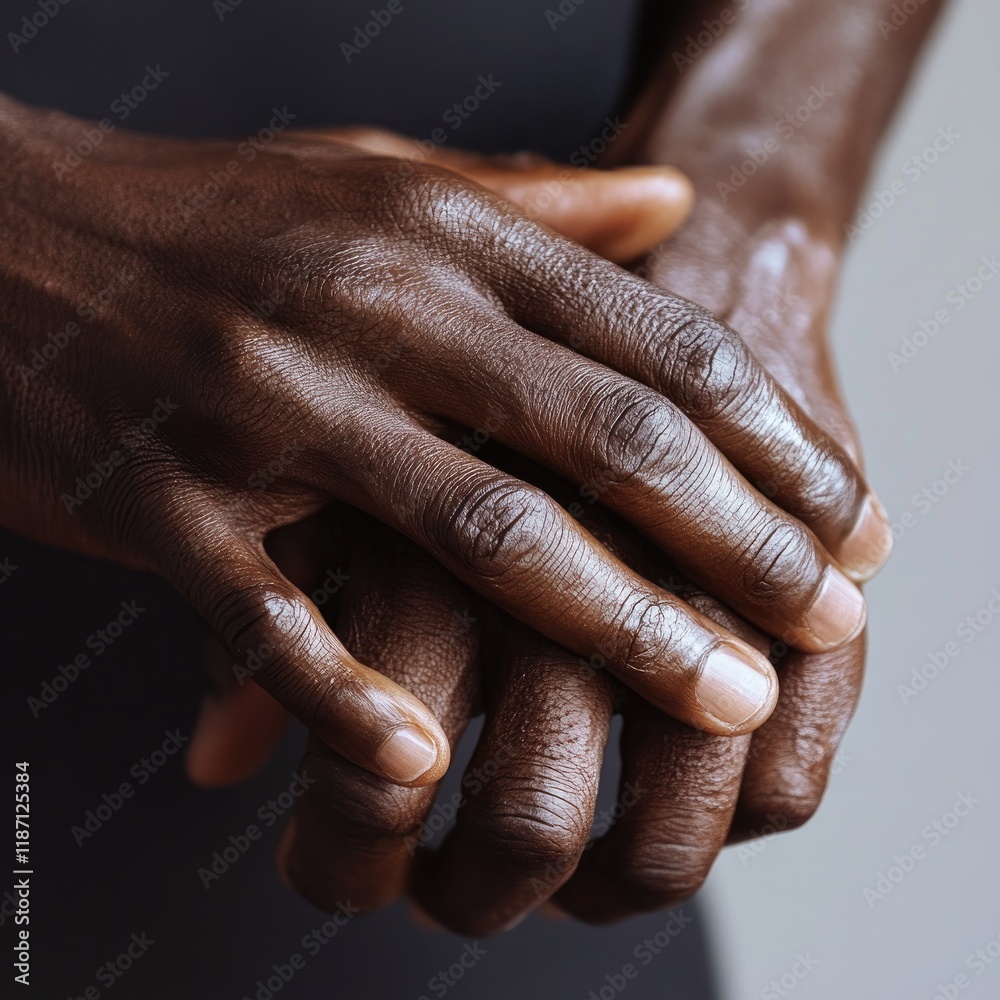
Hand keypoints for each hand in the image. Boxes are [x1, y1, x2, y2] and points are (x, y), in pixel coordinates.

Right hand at [3, 97, 882, 789]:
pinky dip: (346, 694)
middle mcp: (367, 312)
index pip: (645, 341)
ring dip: (610, 627)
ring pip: (469, 529)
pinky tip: (426, 758)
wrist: (0, 232)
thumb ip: (537, 203)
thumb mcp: (385, 181)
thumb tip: (673, 208)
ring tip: (714, 696)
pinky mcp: (154, 498)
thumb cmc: (210, 217)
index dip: (764, 434)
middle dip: (731, 542)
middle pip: (595, 438)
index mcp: (436, 234)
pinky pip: (266, 616)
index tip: (838, 511)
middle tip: (822, 615)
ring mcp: (259, 406)